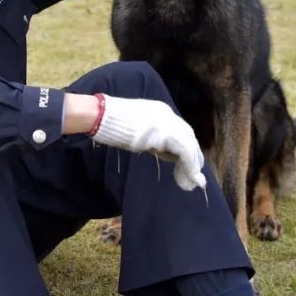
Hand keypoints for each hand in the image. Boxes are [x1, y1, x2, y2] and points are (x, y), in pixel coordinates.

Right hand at [91, 94, 206, 192]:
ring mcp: (167, 122)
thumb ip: (150, 137)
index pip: (180, 130)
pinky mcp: (165, 133)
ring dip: (192, 167)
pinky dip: (189, 167)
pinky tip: (188, 179)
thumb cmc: (110, 123)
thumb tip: (159, 150)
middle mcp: (167, 114)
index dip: (185, 149)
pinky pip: (185, 152)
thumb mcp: (136, 129)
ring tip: (191, 184)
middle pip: (189, 137)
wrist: (101, 115)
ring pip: (190, 146)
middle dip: (193, 158)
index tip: (183, 166)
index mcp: (160, 111)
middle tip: (193, 178)